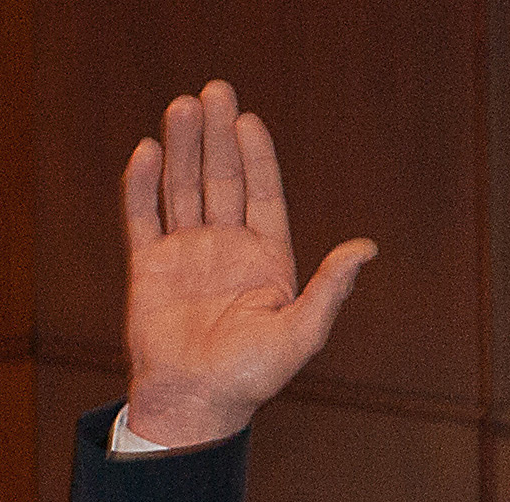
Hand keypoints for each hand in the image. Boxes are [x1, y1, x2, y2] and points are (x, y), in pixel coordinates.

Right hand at [120, 80, 376, 447]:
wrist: (195, 402)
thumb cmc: (252, 377)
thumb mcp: (302, 333)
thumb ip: (331, 289)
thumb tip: (367, 249)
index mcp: (267, 261)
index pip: (263, 195)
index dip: (257, 157)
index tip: (249, 120)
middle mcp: (227, 250)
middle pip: (222, 180)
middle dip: (217, 137)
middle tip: (215, 91)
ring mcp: (187, 254)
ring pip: (183, 189)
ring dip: (182, 148)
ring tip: (182, 106)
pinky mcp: (149, 266)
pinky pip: (143, 216)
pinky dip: (142, 185)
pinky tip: (146, 151)